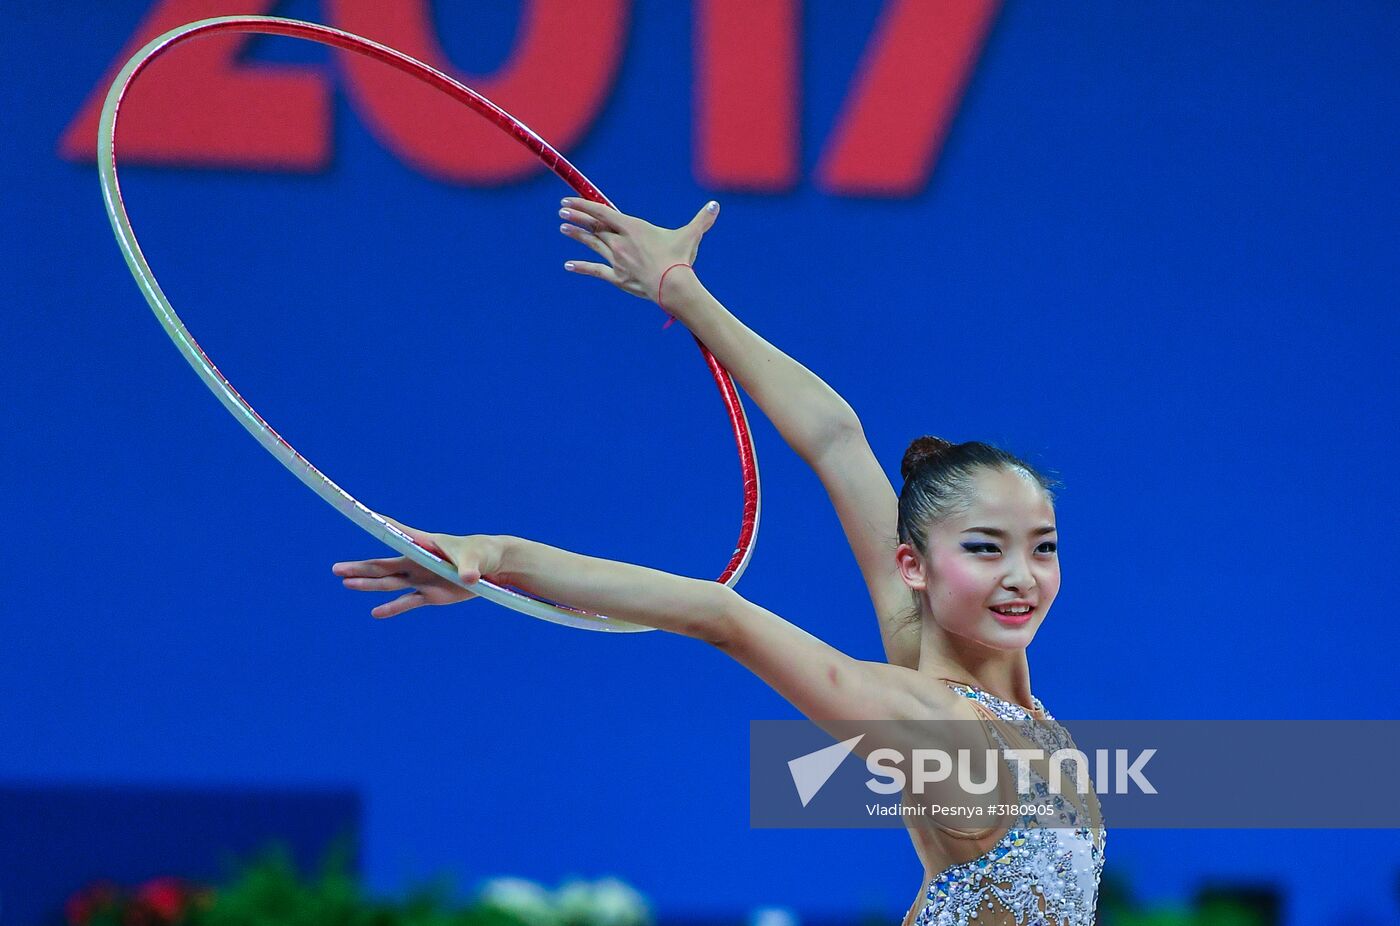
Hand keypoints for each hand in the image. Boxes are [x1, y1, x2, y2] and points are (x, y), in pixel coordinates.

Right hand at [331, 515, 504, 618]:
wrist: (493, 566)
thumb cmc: (483, 553)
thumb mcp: (475, 559)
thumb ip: (468, 568)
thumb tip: (468, 577)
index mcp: (425, 544)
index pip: (397, 534)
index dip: (378, 527)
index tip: (357, 518)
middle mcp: (418, 561)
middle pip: (384, 564)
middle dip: (360, 566)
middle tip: (336, 569)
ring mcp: (422, 578)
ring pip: (389, 582)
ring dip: (368, 584)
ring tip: (345, 584)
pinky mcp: (431, 594)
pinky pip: (407, 602)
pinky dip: (392, 608)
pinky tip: (375, 613)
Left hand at [558, 198, 719, 307]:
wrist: (672, 285)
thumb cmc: (680, 258)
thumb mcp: (691, 235)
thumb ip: (702, 220)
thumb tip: (716, 207)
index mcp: (632, 227)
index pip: (601, 212)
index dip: (583, 205)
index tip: (568, 200)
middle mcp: (620, 242)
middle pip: (594, 227)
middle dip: (577, 217)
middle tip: (561, 211)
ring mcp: (616, 260)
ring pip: (592, 245)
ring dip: (577, 235)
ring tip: (562, 228)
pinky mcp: (616, 277)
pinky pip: (595, 270)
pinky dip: (581, 267)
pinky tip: (568, 265)